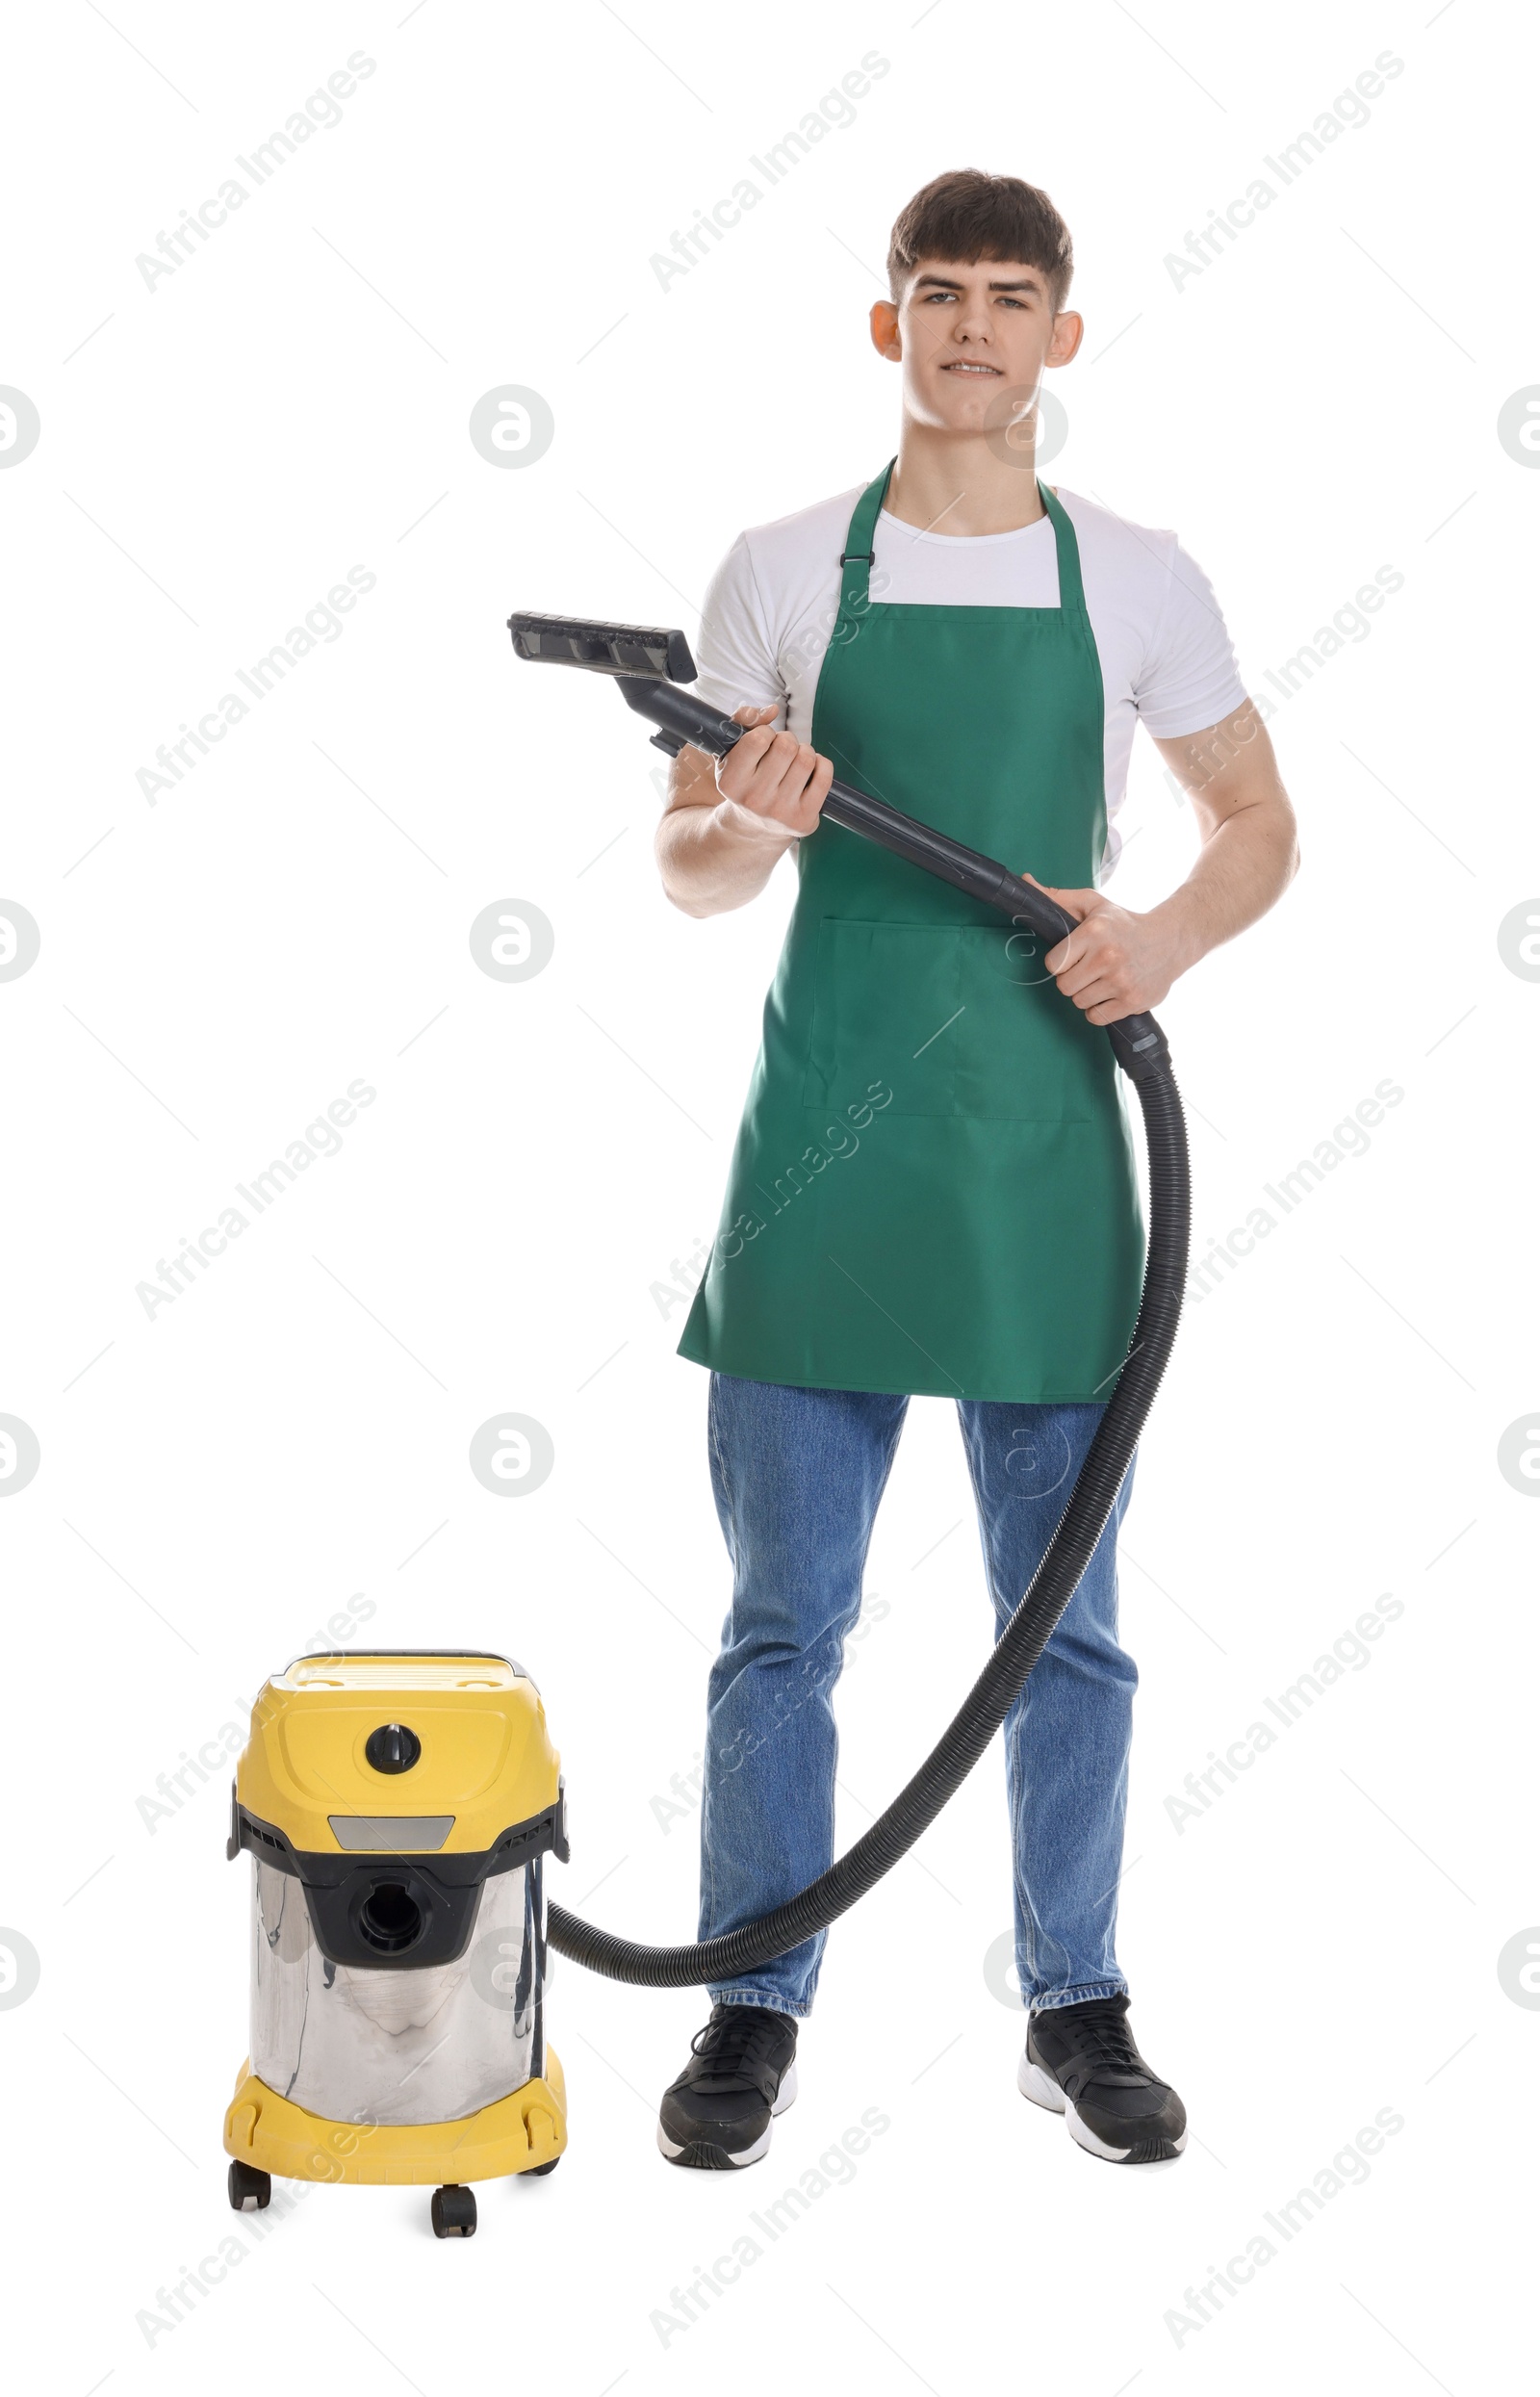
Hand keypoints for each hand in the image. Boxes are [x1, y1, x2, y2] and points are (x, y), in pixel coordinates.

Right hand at [715, 705, 833, 838]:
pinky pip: (824, 777)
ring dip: (805, 751)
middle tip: (783, 749)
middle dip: (788, 739)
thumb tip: (771, 709)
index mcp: (731, 782)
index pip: (758, 738)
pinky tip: (812, 769)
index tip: (764, 741)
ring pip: (807, 759)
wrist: (754, 826)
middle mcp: (754, 799)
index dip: (766, 732)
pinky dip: (823, 765)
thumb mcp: (731, 752)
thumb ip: (742, 721)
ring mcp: (780, 812)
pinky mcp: (803, 820)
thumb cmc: (746, 780)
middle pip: (786, 746)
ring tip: (796, 759)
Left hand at [1022, 876, 1192, 1025]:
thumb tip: (1026, 882)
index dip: (1060, 962)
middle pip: (1063, 987)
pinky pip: (1096, 1018)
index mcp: (1094, 932)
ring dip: (1087, 994)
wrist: (1170, 940)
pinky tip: (1111, 993)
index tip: (1073, 957)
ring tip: (1103, 979)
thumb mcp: (1093, 905)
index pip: (1053, 964)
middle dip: (1072, 979)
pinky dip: (1100, 1009)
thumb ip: (1057, 898)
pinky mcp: (1132, 1001)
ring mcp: (1121, 981)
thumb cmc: (1124, 923)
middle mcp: (1107, 956)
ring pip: (1079, 1003)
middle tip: (1088, 969)